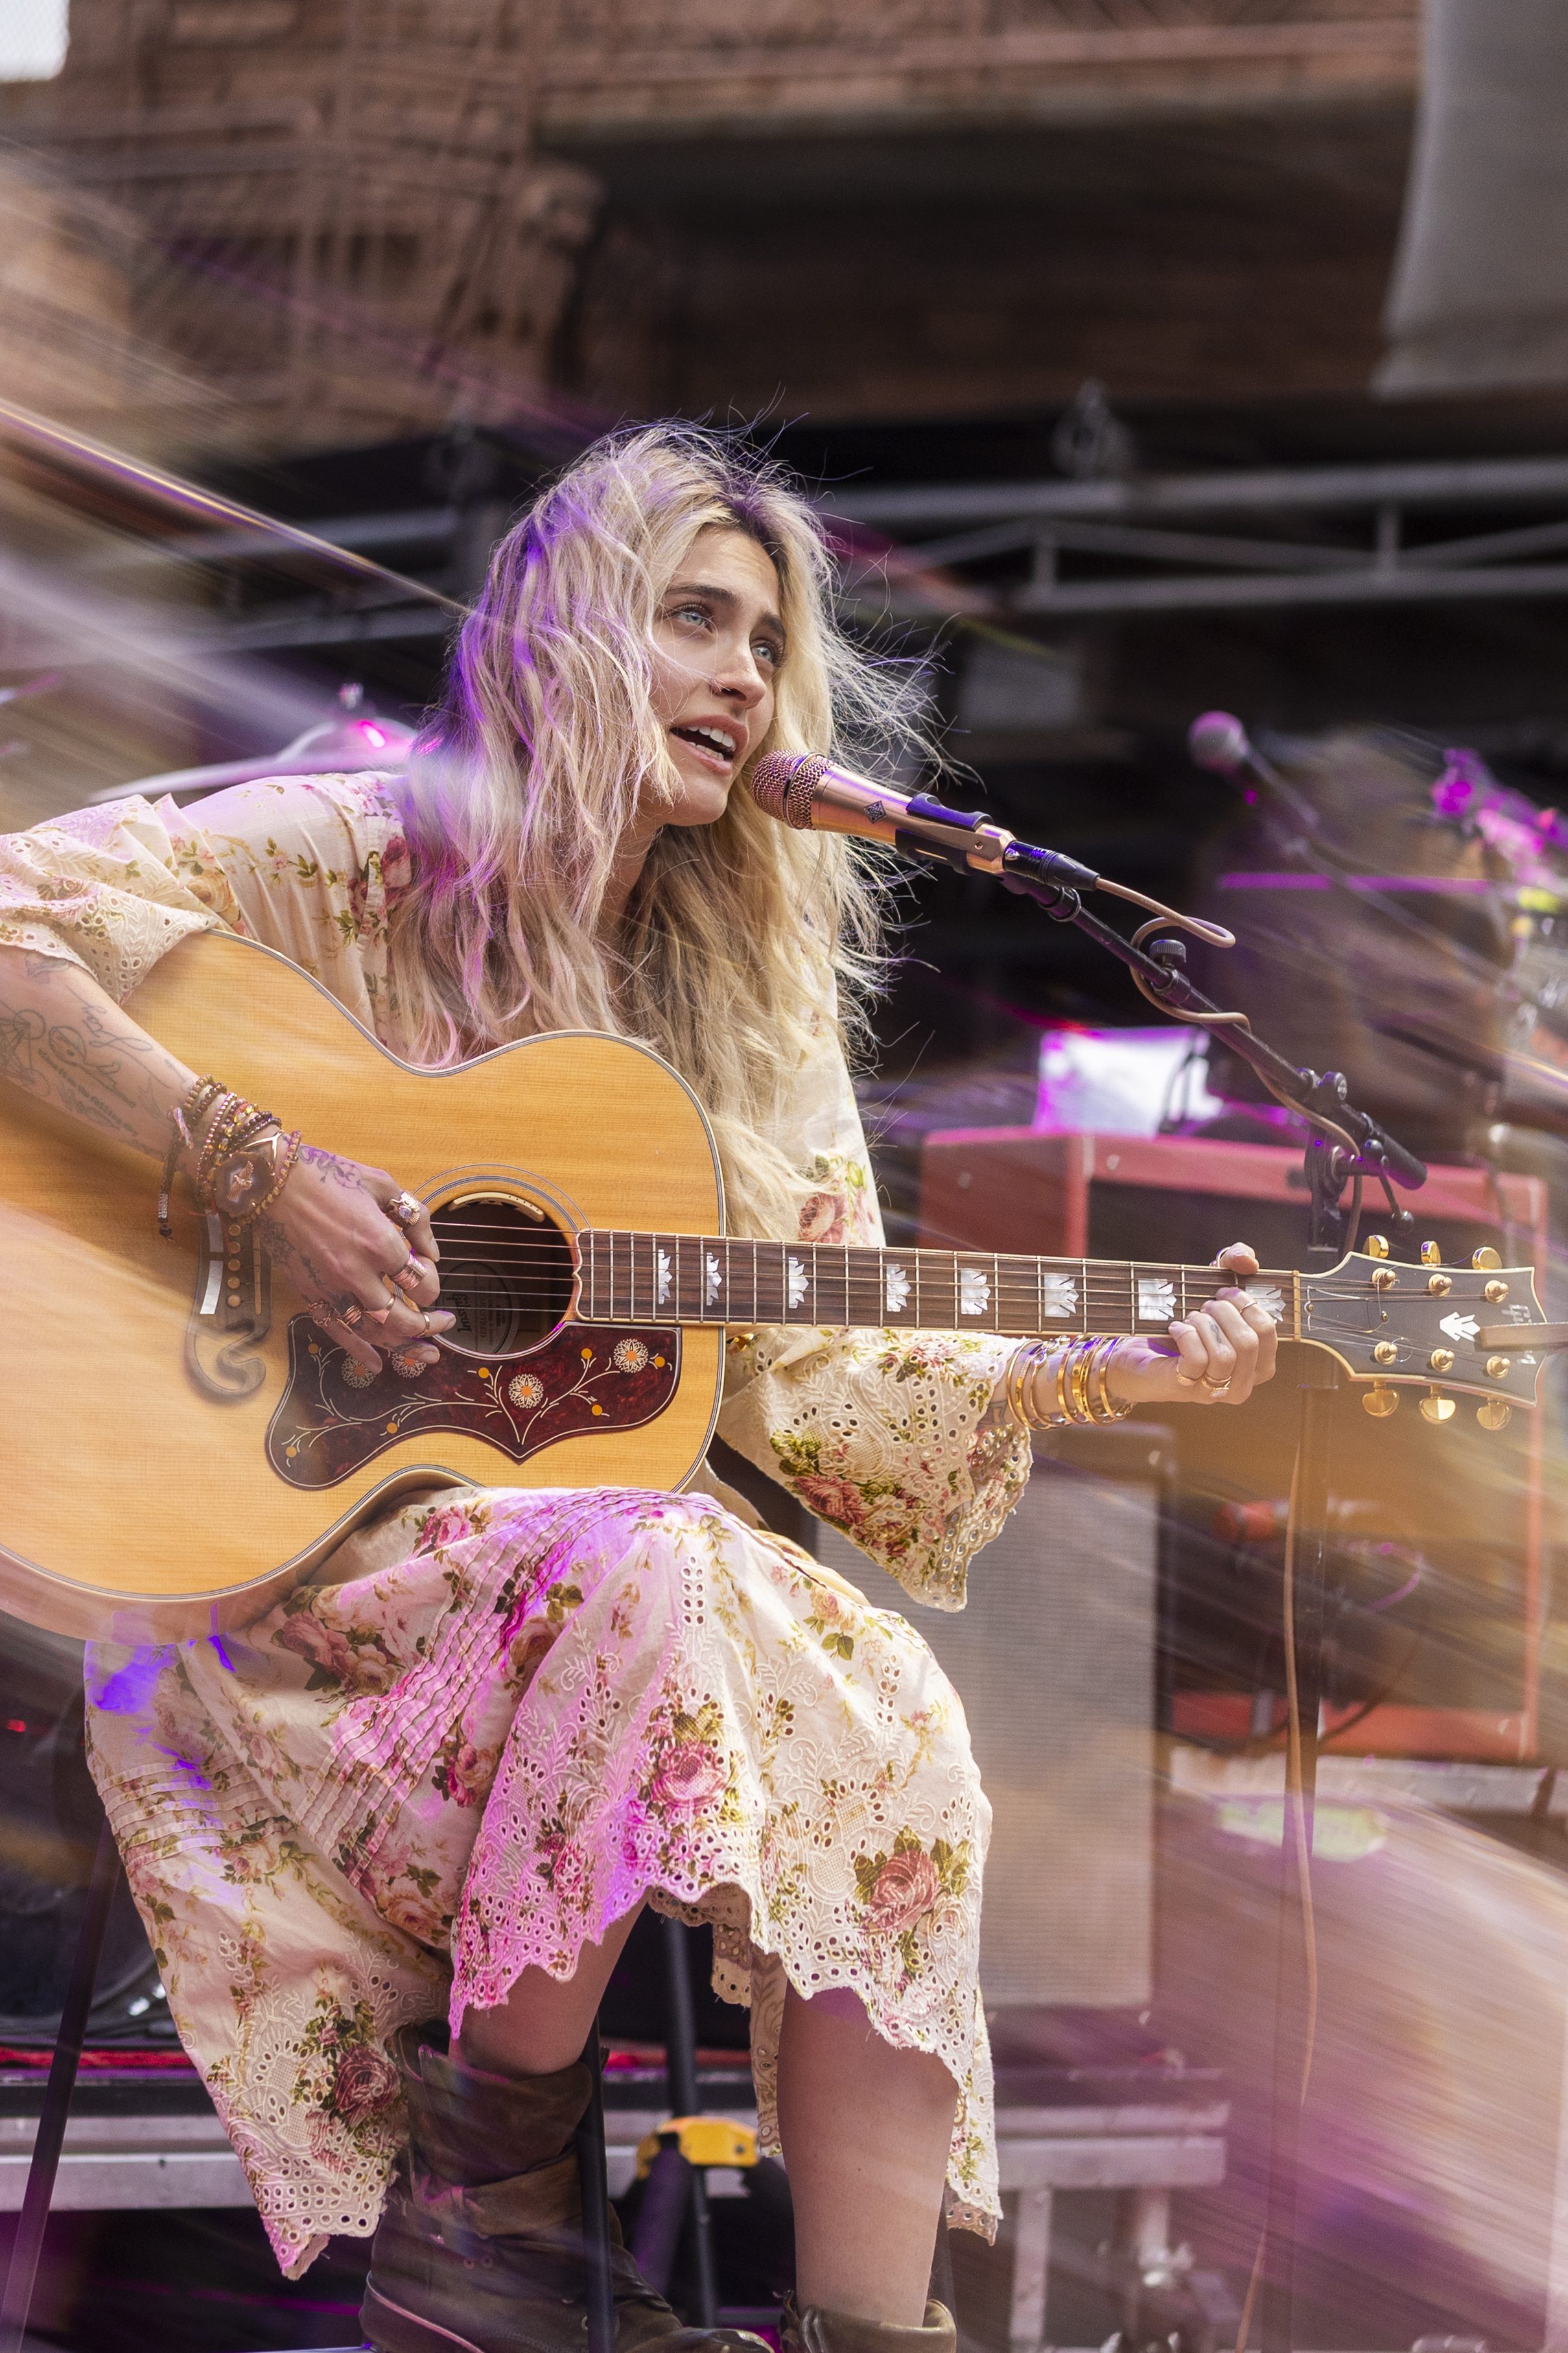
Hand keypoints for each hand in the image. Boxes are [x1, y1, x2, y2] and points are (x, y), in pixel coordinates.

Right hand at [255, 1145, 452, 1372]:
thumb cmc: (329, 1176)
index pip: (422, 1283)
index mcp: (380, 1242)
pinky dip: (359, 1353)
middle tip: (442, 1324)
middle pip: (402, 1318)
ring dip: (402, 1347)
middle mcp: (357, 1272)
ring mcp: (330, 1287)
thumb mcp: (382, 1184)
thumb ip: (414, 1219)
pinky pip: (337, 1332)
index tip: (430, 1277)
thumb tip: (432, 1253)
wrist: (272, 1181)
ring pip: (373, 1332)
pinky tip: (378, 1365)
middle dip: (428, 1326)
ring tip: (425, 1353)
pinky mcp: (309, 1293)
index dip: (434, 1286)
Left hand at [1102, 1241, 1278, 1409]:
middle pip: (1249, 1343)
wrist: (1137, 1349)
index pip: (1268, 1332)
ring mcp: (1213, 1390)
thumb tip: (1248, 1261)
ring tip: (1190, 1317)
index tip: (1224, 1292)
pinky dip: (1186, 1335)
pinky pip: (1197, 1360)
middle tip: (1205, 1304)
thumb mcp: (1212, 1284)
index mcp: (1257, 1363)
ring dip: (1204, 1325)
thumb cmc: (1183, 1319)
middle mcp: (1241, 1383)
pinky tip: (1176, 1328)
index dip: (1246, 1304)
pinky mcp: (1184, 1388)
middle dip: (1224, 1313)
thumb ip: (1234, 1261)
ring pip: (1224, 1355)